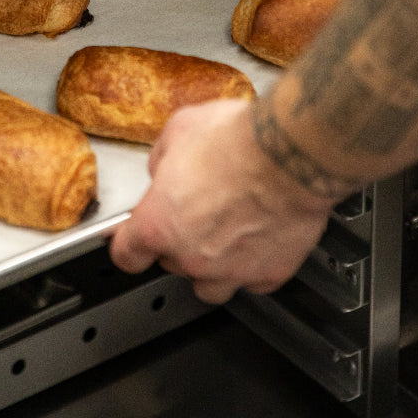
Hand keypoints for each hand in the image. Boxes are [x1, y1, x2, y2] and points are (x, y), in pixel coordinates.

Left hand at [108, 98, 334, 304]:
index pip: (126, 254)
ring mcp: (231, 270)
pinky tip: (260, 240)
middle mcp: (190, 255)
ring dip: (211, 267)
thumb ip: (162, 159)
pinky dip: (254, 266)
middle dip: (179, 242)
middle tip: (198, 212)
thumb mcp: (179, 130)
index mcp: (158, 224)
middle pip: (171, 265)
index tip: (136, 240)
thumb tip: (164, 169)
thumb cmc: (237, 139)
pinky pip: (254, 282)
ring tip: (225, 237)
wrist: (291, 152)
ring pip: (210, 287)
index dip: (130, 245)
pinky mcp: (269, 273)